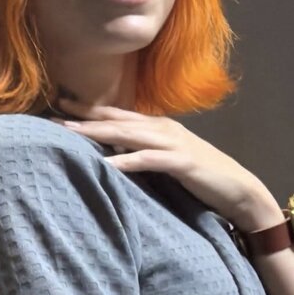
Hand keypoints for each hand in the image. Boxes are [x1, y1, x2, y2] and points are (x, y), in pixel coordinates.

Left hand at [57, 99, 281, 231]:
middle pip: (116, 120)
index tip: (59, 104)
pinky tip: (106, 165)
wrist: (240, 190)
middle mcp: (163, 129)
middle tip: (54, 114)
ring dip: (97, 133)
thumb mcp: (167, 159)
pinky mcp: (182, 162)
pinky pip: (148, 160)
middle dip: (84, 117)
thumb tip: (114, 154)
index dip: (88, 109)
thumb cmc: (201, 177)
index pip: (116, 115)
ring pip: (127, 134)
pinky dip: (126, 161)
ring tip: (70, 134)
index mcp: (158, 127)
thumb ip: (143, 152)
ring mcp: (173, 143)